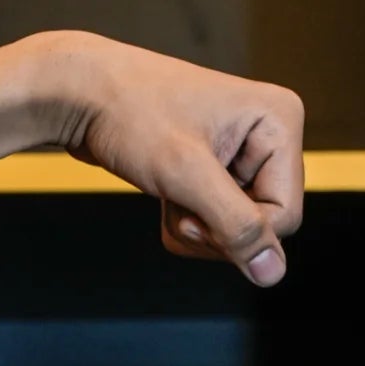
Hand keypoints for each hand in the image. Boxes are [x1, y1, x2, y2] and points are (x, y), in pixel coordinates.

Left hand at [49, 33, 303, 284]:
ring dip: (197, 229)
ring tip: (167, 193)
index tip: (193, 210)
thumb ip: (236, 225)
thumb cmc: (129, 113)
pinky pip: (218, 221)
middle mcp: (268, 133)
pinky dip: (188, 223)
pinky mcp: (216, 167)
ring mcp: (242, 151)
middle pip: (264, 225)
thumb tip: (273, 272)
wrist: (80, 92)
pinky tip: (165, 196)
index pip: (284, 216)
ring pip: (239, 230)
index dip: (237, 230)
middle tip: (177, 201)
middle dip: (214, 229)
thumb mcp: (186, 174)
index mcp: (279, 120)